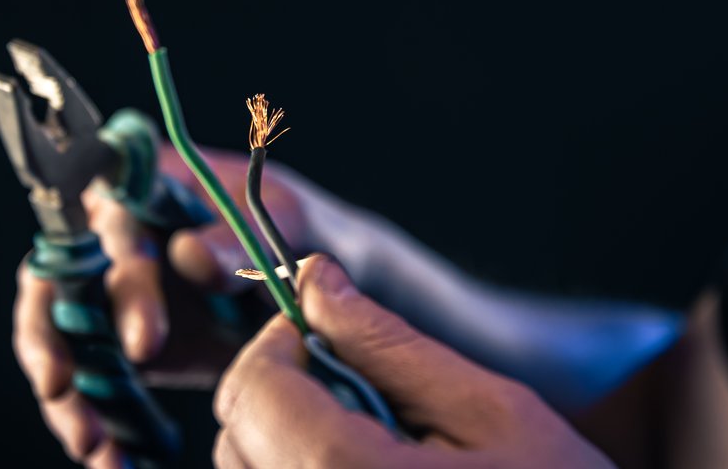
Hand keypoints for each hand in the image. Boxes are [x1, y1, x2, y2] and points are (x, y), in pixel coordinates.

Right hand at [14, 144, 315, 466]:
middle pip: (59, 283)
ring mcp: (102, 291)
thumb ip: (234, 236)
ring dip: (64, 395)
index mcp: (140, 185)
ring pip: (55, 338)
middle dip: (60, 343)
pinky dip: (95, 422)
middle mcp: (106, 234)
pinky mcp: (109, 342)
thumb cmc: (282, 223)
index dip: (117, 282)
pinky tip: (114, 461)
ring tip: (91, 445)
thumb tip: (189, 257)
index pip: (111, 224)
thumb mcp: (276, 216)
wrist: (300, 273)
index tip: (144, 344)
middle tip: (77, 393)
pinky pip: (87, 382)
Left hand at [212, 256, 617, 468]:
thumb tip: (311, 278)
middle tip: (364, 393)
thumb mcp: (491, 412)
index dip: (284, 342)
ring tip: (378, 448)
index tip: (332, 336)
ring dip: (288, 445)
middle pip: (235, 438)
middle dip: (282, 394)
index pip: (252, 386)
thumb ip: (388, 343)